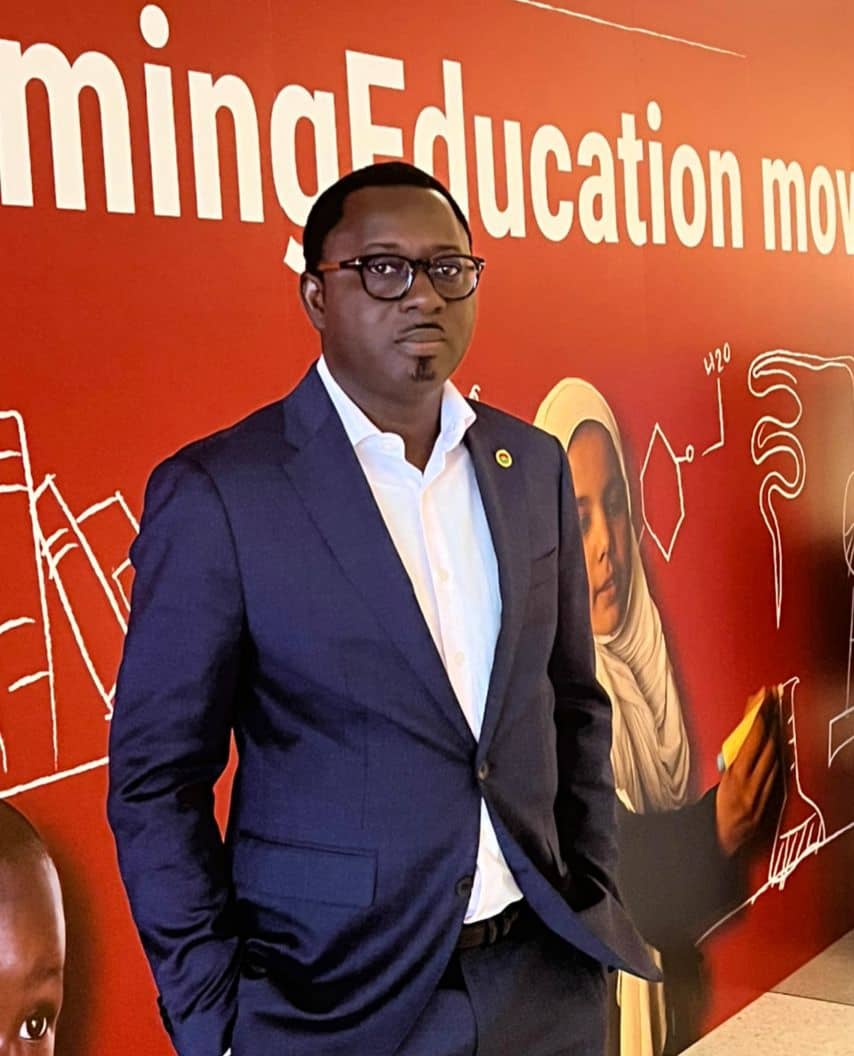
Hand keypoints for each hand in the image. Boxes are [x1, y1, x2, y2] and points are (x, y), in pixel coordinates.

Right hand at [715, 688, 779, 856]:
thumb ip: (729, 764)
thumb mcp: (715, 782)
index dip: (758, 715)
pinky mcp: (769, 801)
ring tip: (774, 714)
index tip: (761, 697)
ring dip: (775, 733)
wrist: (718, 843)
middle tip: (771, 698)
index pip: (751, 737)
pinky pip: (777, 771)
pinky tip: (776, 743)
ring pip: (775, 756)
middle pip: (766, 744)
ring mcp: (763, 793)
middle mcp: (751, 785)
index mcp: (734, 777)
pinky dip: (776, 754)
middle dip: (770, 718)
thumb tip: (739, 744)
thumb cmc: (710, 815)